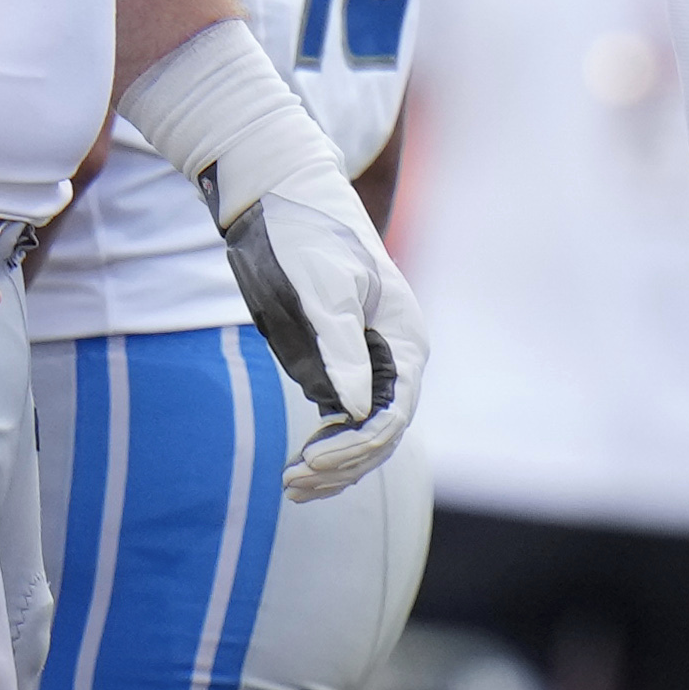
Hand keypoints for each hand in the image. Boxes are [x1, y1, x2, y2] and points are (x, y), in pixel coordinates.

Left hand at [216, 167, 428, 500]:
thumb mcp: (324, 290)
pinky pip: (349, 421)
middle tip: (293, 482)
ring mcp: (374, 363)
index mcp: (404, 339)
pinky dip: (330, 450)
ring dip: (337, 466)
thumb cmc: (306, 238)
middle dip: (344, 463)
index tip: (314, 461)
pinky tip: (304, 472)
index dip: (358, 444)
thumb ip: (342, 348)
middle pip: (384, 431)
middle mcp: (397, 357)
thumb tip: (356, 408)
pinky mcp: (346, 365)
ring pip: (368, 433)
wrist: (284, 201)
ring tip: (293, 488)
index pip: (394, 411)